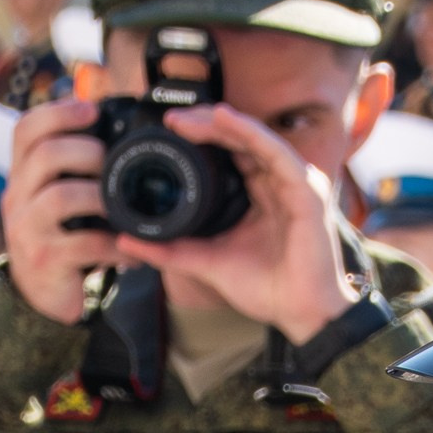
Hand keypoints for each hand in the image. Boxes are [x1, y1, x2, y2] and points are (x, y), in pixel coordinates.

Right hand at [0, 94, 113, 326]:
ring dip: (100, 196)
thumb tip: (106, 121)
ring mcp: (27, 229)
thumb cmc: (57, 236)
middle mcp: (17, 197)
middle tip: (111, 162)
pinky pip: (84, 244)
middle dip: (87, 151)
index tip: (93, 110)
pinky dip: (115, 244)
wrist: (39, 294)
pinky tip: (131, 247)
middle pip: (46, 156)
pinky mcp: (46, 259)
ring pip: (61, 197)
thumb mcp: (54, 195)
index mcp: (22, 174)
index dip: (59, 112)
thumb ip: (69, 165)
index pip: (26, 129)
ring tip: (121, 205)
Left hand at [120, 102, 356, 347]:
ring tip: (189, 118)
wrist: (300, 314)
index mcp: (260, 193)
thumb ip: (169, 249)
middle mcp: (278, 182)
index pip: (230, 152)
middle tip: (171, 120)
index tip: (167, 132)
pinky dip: (250, 133)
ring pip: (255, 138)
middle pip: (240, 139)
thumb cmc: (267, 289)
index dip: (201, 138)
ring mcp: (294, 183)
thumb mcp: (206, 262)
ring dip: (221, 123)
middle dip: (205, 124)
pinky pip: (275, 152)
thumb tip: (126, 240)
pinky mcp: (306, 191)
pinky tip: (226, 120)